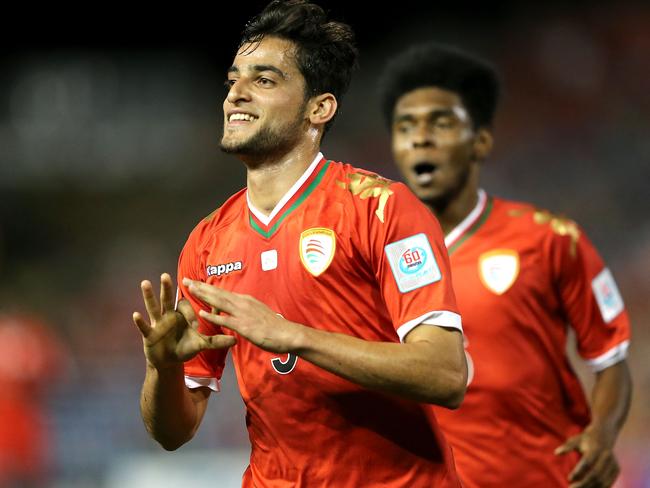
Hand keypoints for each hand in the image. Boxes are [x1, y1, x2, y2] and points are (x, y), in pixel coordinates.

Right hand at [133, 273, 235, 369]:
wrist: (169, 361)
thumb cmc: (185, 348)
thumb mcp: (201, 344)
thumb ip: (216, 341)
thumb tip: (236, 340)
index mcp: (182, 315)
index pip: (186, 306)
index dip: (190, 313)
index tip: (195, 325)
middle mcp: (169, 316)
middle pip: (168, 299)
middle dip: (167, 288)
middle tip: (165, 275)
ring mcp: (158, 324)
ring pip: (153, 307)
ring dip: (149, 296)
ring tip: (145, 283)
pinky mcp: (149, 334)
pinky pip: (145, 326)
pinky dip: (141, 321)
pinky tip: (136, 314)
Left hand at [183, 278, 301, 353]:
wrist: (287, 334)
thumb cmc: (274, 326)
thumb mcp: (258, 313)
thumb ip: (246, 311)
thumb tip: (237, 311)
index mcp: (246, 300)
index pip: (223, 292)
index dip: (208, 287)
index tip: (195, 282)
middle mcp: (243, 303)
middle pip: (218, 293)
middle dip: (200, 287)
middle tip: (185, 280)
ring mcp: (243, 313)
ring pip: (219, 302)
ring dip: (203, 295)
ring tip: (190, 289)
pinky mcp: (244, 326)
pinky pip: (225, 320)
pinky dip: (212, 316)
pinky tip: (201, 312)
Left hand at [555, 425, 619, 487]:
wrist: (605, 434)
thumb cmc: (586, 439)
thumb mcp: (576, 440)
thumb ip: (567, 447)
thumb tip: (556, 453)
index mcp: (596, 448)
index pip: (587, 462)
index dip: (578, 472)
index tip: (569, 479)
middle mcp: (606, 457)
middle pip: (596, 474)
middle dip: (584, 484)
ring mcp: (613, 464)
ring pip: (603, 481)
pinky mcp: (616, 470)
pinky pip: (608, 483)